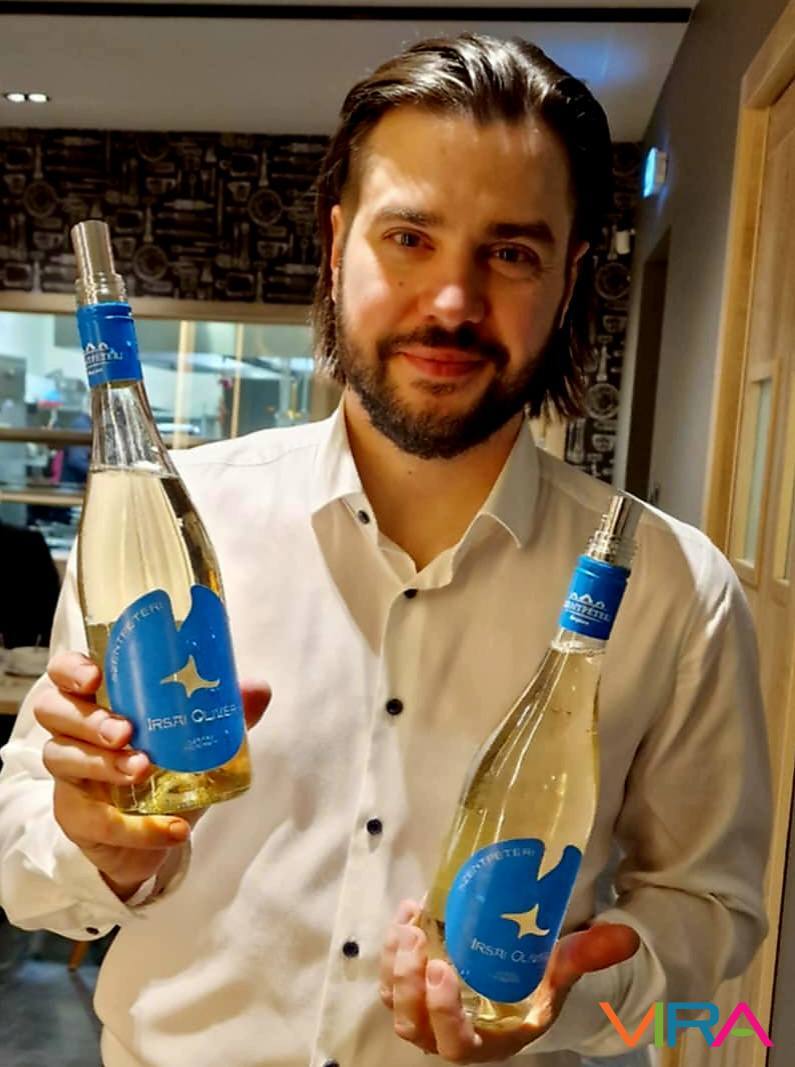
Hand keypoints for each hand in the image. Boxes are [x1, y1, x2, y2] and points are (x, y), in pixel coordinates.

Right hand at [35, 651, 270, 901]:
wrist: (154, 830)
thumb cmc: (166, 764)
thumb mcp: (195, 737)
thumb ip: (223, 711)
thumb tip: (259, 688)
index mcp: (98, 699)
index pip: (64, 672)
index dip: (72, 669)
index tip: (97, 677)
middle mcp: (73, 731)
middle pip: (53, 711)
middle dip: (88, 718)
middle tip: (126, 730)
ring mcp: (70, 775)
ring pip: (62, 758)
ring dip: (103, 764)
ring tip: (142, 768)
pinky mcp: (77, 817)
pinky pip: (95, 820)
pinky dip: (136, 827)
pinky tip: (173, 828)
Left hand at [379, 899, 639, 1061]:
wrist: (516, 981)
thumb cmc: (537, 986)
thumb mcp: (560, 975)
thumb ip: (585, 956)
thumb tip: (625, 935)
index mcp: (486, 1040)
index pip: (456, 1044)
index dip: (443, 1012)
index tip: (443, 969)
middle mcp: (448, 1033)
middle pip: (413, 1025)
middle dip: (408, 982)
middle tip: (419, 937)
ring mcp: (424, 1011)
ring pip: (394, 1000)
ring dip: (394, 963)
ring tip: (408, 922)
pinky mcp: (411, 986)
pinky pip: (389, 976)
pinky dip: (391, 947)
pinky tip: (408, 912)